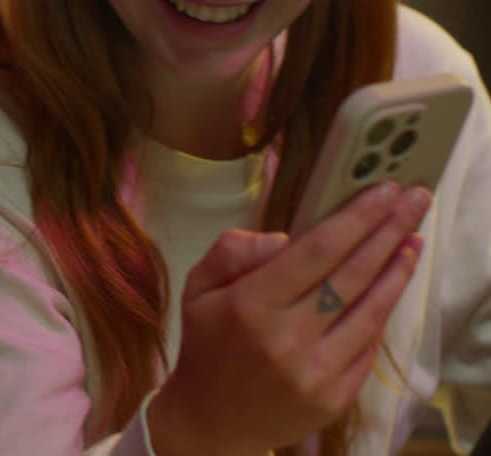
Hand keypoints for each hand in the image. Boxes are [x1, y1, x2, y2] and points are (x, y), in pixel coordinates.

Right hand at [147, 181, 428, 455]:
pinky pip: (367, 346)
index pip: (315, 252)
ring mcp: (315, 372)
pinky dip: (382, 311)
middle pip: (352, 275)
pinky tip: (390, 285)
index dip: (355, 219)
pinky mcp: (334, 397)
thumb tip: (284, 238)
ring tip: (412, 239)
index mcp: (249, 306)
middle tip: (414, 200)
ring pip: (370, 311)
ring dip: (397, 271)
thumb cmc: (206, 344)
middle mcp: (286, 339)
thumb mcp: (197, 288)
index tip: (383, 191)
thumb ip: (231, 251)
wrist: (211, 420)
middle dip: (388, 231)